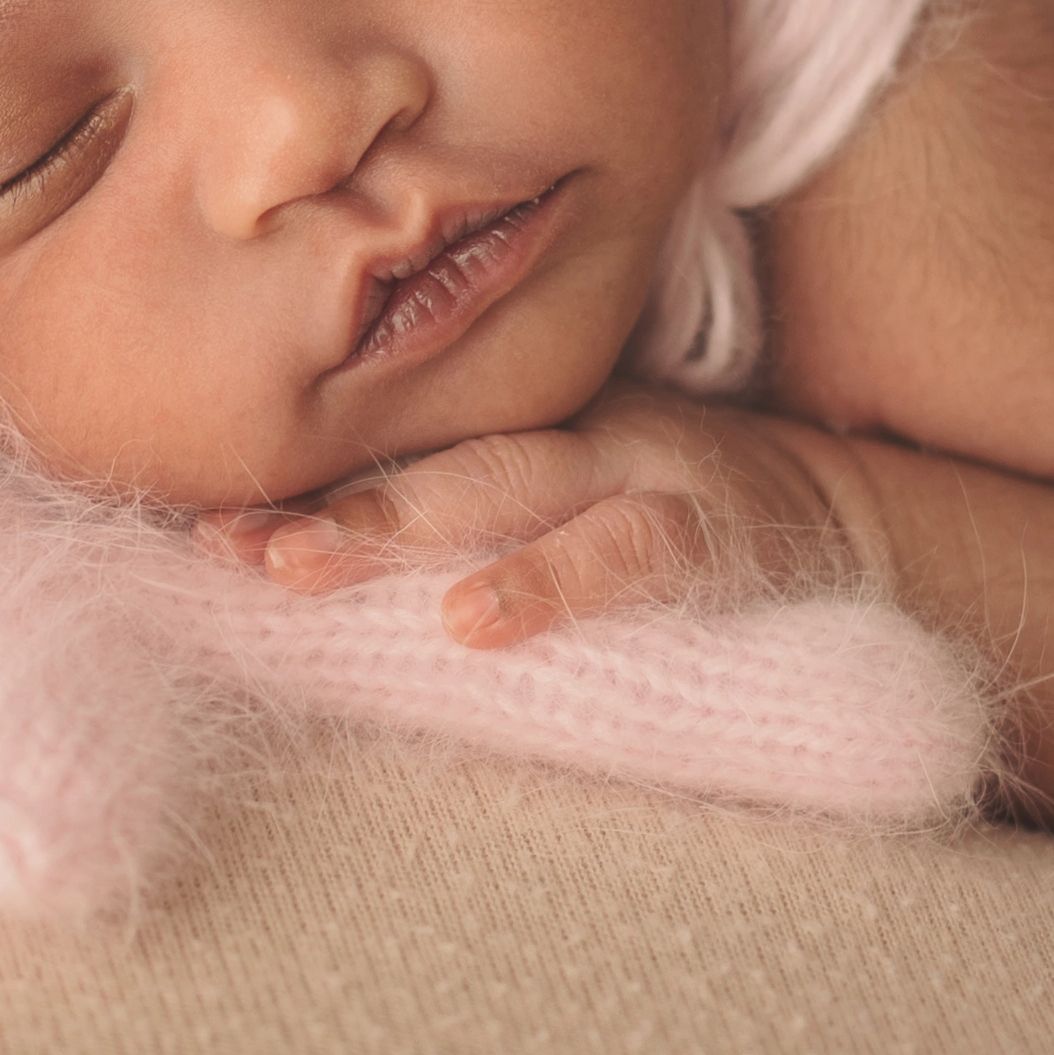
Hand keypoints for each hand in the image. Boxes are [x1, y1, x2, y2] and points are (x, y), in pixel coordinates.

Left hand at [191, 387, 863, 649]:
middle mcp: (577, 438)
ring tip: (308, 562)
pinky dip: (548, 585)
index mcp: (533, 432)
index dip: (305, 488)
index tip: (205, 536)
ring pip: (510, 488)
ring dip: (401, 525)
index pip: (404, 451)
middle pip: (437, 459)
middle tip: (235, 547)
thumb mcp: (574, 503)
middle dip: (330, 500)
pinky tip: (471, 623)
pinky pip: (627, 555)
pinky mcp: (711, 534)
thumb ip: (471, 516)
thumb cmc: (678, 523)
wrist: (848, 524)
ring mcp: (645, 474)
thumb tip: (300, 571)